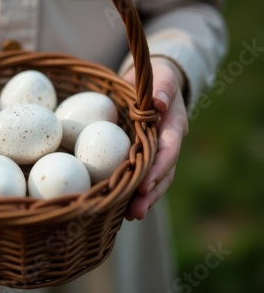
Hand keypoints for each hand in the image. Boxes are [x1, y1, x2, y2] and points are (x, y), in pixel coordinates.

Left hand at [122, 57, 188, 220]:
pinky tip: (119, 205)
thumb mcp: (161, 78)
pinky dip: (132, 190)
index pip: (169, 151)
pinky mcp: (142, 155)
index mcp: (173, 127)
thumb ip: (162, 88)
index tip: (144, 184)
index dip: (158, 169)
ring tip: (129, 216)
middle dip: (151, 193)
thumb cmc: (157, 78)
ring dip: (143, 198)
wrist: (153, 84)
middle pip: (163, 173)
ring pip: (153, 179)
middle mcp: (167, 143)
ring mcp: (156, 151)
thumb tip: (158, 103)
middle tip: (136, 211)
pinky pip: (140, 174)